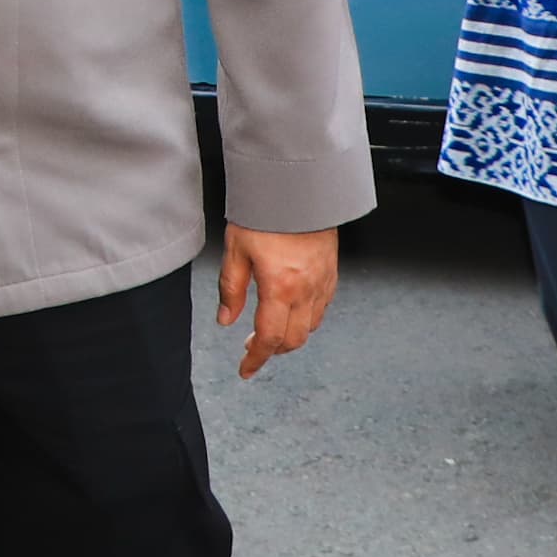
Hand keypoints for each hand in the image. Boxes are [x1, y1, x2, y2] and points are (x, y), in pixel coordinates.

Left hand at [217, 225, 339, 377]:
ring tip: (272, 329)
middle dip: (272, 350)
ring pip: (310, 327)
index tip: (245, 370)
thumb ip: (230, 288)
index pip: (268, 338)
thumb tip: (225, 319)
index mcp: (279, 287)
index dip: (255, 360)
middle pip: (293, 340)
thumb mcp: (236, 249)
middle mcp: (305, 289)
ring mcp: (322, 282)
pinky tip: (293, 310)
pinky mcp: (331, 272)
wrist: (299, 186)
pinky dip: (307, 319)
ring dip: (290, 336)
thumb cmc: (267, 212)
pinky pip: (322, 308)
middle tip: (253, 347)